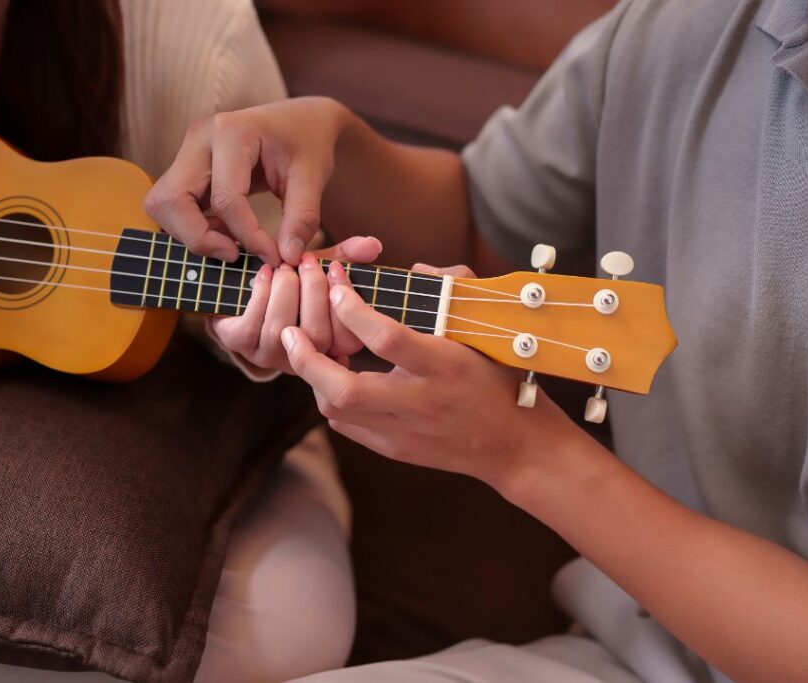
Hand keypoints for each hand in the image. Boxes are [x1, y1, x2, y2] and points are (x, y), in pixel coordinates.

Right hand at [144, 97, 348, 265]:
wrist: (301, 121)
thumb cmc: (308, 143)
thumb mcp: (313, 177)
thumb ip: (302, 217)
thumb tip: (286, 257)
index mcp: (232, 131)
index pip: (225, 199)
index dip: (247, 236)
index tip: (273, 256)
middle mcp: (200, 137)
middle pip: (172, 200)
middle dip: (200, 238)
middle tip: (236, 254)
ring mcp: (188, 151)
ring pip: (163, 204)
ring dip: (192, 233)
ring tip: (232, 242)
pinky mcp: (187, 167)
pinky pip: (173, 205)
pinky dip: (193, 226)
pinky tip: (226, 231)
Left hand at [210, 235, 381, 372]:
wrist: (240, 289)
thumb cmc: (288, 284)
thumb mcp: (318, 269)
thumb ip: (346, 257)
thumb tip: (373, 244)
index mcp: (330, 346)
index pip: (350, 340)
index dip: (346, 305)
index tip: (335, 269)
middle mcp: (304, 358)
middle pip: (318, 336)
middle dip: (313, 291)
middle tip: (307, 260)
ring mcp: (271, 356)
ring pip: (284, 329)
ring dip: (285, 290)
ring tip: (284, 266)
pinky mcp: (241, 346)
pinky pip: (253, 325)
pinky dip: (261, 292)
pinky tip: (265, 273)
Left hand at [279, 264, 585, 498]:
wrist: (516, 446)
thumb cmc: (501, 378)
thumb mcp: (485, 327)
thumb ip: (454, 287)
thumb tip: (415, 269)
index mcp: (444, 364)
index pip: (385, 337)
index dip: (351, 309)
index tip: (336, 286)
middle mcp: (420, 401)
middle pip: (344, 388)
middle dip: (308, 358)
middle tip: (291, 332)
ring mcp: (405, 431)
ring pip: (337, 409)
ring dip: (316, 379)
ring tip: (313, 352)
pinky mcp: (395, 450)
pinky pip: (347, 426)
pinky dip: (333, 400)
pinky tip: (335, 381)